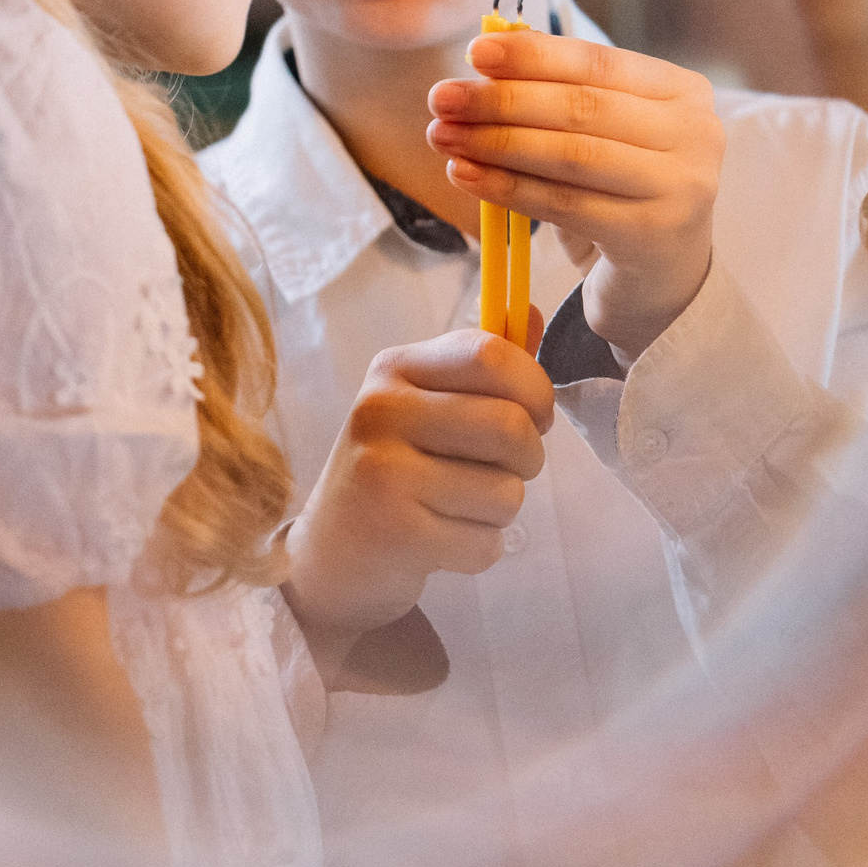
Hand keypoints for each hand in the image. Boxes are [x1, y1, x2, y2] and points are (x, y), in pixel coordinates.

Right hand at [282, 329, 553, 672]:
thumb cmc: (395, 469)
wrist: (331, 554)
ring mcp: (383, 472)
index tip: (535, 416)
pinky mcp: (394, 533)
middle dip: (529, 458)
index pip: (490, 354)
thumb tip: (531, 312)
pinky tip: (443, 541)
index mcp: (395, 368)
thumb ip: (481, 364)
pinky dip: (479, 549)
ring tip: (460, 507)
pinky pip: (485, 543)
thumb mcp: (428, 405)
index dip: (535, 388)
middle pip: (509, 425)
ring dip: (500, 509)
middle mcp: (382, 410)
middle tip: (506, 470)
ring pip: (506, 491)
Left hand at [425, 32, 723, 359]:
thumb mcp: (604, 131)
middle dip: (502, 100)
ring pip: (570, 155)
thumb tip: (488, 54)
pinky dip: (507, 188)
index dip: (532, 55)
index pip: (597, 62)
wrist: (662, 275)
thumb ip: (561, 90)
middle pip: (581, 107)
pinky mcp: (651, 235)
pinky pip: (563, 204)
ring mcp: (680, 187)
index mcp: (683, 91)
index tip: (474, 52)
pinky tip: (465, 175)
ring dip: (496, 142)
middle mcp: (695, 134)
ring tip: (443, 135)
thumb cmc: (622, 188)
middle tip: (441, 99)